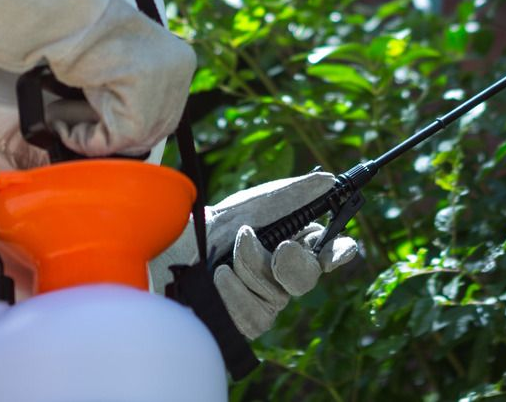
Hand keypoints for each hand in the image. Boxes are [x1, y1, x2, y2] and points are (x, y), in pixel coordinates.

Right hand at [0, 0, 194, 155]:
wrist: (67, 14)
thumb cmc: (83, 28)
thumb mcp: (120, 61)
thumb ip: (129, 89)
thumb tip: (115, 123)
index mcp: (180, 59)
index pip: (162, 109)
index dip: (123, 122)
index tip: (91, 121)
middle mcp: (180, 75)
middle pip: (151, 128)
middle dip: (108, 132)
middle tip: (71, 125)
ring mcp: (165, 91)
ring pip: (131, 139)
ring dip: (90, 134)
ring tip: (61, 121)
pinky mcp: (141, 109)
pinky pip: (111, 142)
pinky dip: (81, 138)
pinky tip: (61, 123)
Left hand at [152, 172, 359, 338]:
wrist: (165, 253)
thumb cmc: (209, 227)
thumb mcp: (250, 205)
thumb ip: (290, 195)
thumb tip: (329, 180)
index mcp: (293, 243)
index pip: (329, 253)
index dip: (340, 252)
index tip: (339, 248)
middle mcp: (283, 276)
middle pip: (308, 279)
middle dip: (295, 263)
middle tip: (281, 249)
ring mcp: (266, 303)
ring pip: (278, 296)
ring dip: (251, 269)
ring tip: (224, 258)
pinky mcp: (245, 325)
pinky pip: (255, 315)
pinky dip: (235, 293)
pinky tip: (218, 280)